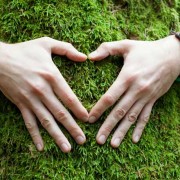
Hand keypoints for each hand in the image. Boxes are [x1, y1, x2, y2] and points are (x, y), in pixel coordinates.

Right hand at [0, 37, 87, 151]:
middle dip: (72, 128)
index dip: (79, 110)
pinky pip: (29, 123)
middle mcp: (42, 91)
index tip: (88, 120)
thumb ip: (67, 49)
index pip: (69, 98)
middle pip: (60, 113)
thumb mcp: (47, 43)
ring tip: (67, 148)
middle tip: (82, 141)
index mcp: (52, 76)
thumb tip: (84, 57)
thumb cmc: (24, 50)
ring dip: (57, 136)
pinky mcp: (20, 104)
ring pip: (46, 121)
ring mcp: (30, 100)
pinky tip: (41, 147)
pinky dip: (35, 135)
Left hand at [88, 35, 179, 147]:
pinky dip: (140, 129)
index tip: (89, 119)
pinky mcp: (153, 100)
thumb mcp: (126, 45)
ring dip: (122, 132)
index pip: (109, 97)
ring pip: (132, 118)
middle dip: (108, 127)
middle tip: (98, 140)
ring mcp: (146, 97)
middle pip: (119, 112)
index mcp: (127, 77)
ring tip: (113, 144)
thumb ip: (107, 48)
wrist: (172, 55)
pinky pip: (146, 117)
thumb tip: (90, 56)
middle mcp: (136, 90)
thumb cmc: (146, 50)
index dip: (98, 109)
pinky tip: (134, 139)